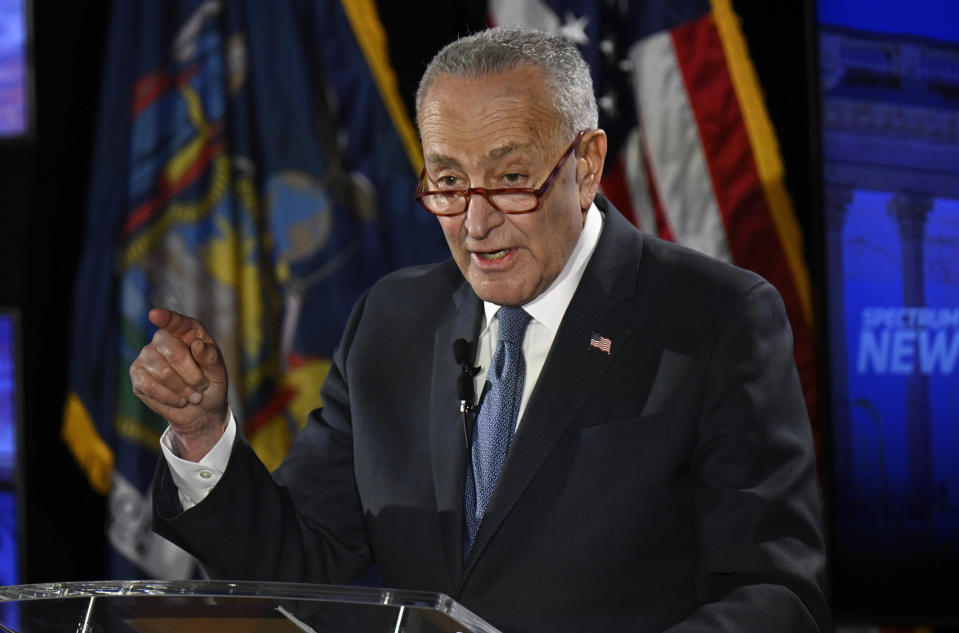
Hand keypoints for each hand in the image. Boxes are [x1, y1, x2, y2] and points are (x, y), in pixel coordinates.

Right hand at [129, 308, 228, 461]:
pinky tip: (179, 400)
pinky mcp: (137, 376)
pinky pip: (149, 386)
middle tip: (202, 387)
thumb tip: (197, 345)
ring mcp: (147, 356)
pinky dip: (169, 397)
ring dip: (182, 389)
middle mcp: (163, 339)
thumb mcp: (219, 371)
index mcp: (187, 331)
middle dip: (191, 374)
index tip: (155, 315)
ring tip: (193, 396)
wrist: (200, 411)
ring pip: (161, 371)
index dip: (165, 318)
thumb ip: (211, 357)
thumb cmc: (211, 384)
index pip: (175, 322)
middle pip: (172, 351)